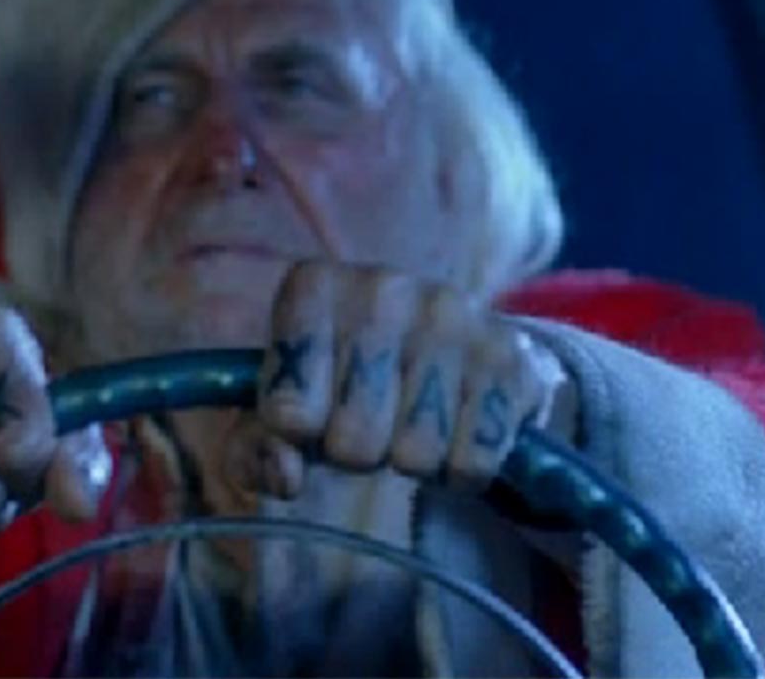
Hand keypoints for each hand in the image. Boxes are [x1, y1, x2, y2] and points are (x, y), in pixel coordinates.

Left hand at [239, 260, 570, 497]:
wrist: (446, 341)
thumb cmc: (342, 378)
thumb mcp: (283, 406)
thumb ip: (255, 449)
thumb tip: (285, 477)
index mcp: (313, 286)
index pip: (288, 413)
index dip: (299, 433)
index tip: (313, 408)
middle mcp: (383, 287)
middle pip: (352, 442)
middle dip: (356, 451)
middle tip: (370, 418)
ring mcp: (452, 315)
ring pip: (414, 456)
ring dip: (411, 460)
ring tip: (413, 418)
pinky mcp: (508, 355)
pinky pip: (472, 463)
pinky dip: (461, 469)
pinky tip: (457, 427)